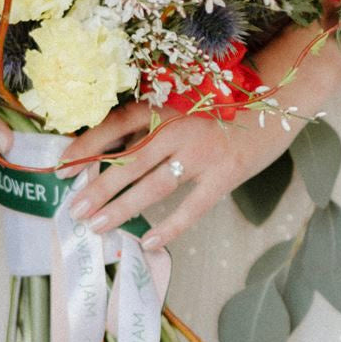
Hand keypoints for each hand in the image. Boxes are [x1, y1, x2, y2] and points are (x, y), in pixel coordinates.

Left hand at [56, 27, 340, 249]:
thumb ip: (153, 121)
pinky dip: (170, 226)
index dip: (87, 146)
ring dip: (121, 209)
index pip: (115, 125)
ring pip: (152, 186)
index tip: (63, 165)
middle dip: (96, 189)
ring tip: (96, 227)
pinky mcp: (224, 174)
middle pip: (127, 162)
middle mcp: (177, 126)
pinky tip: (149, 241)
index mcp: (164, 103)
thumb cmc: (224, 103)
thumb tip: (114, 148)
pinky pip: (192, 207)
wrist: (277, 100)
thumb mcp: (184, 102)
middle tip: (73, 210)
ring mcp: (201, 152)